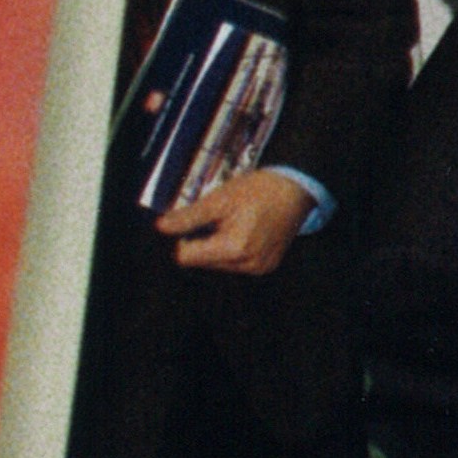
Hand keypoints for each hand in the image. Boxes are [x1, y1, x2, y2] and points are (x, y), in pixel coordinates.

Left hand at [159, 170, 309, 274]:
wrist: (296, 190)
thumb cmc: (259, 191)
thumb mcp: (218, 199)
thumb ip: (188, 217)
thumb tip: (161, 227)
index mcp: (234, 248)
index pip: (186, 257)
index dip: (182, 238)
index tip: (192, 222)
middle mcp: (247, 263)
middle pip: (202, 262)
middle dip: (201, 242)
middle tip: (215, 219)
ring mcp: (259, 267)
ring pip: (218, 264)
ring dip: (217, 247)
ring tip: (232, 223)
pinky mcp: (266, 266)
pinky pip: (236, 264)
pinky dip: (233, 250)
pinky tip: (243, 232)